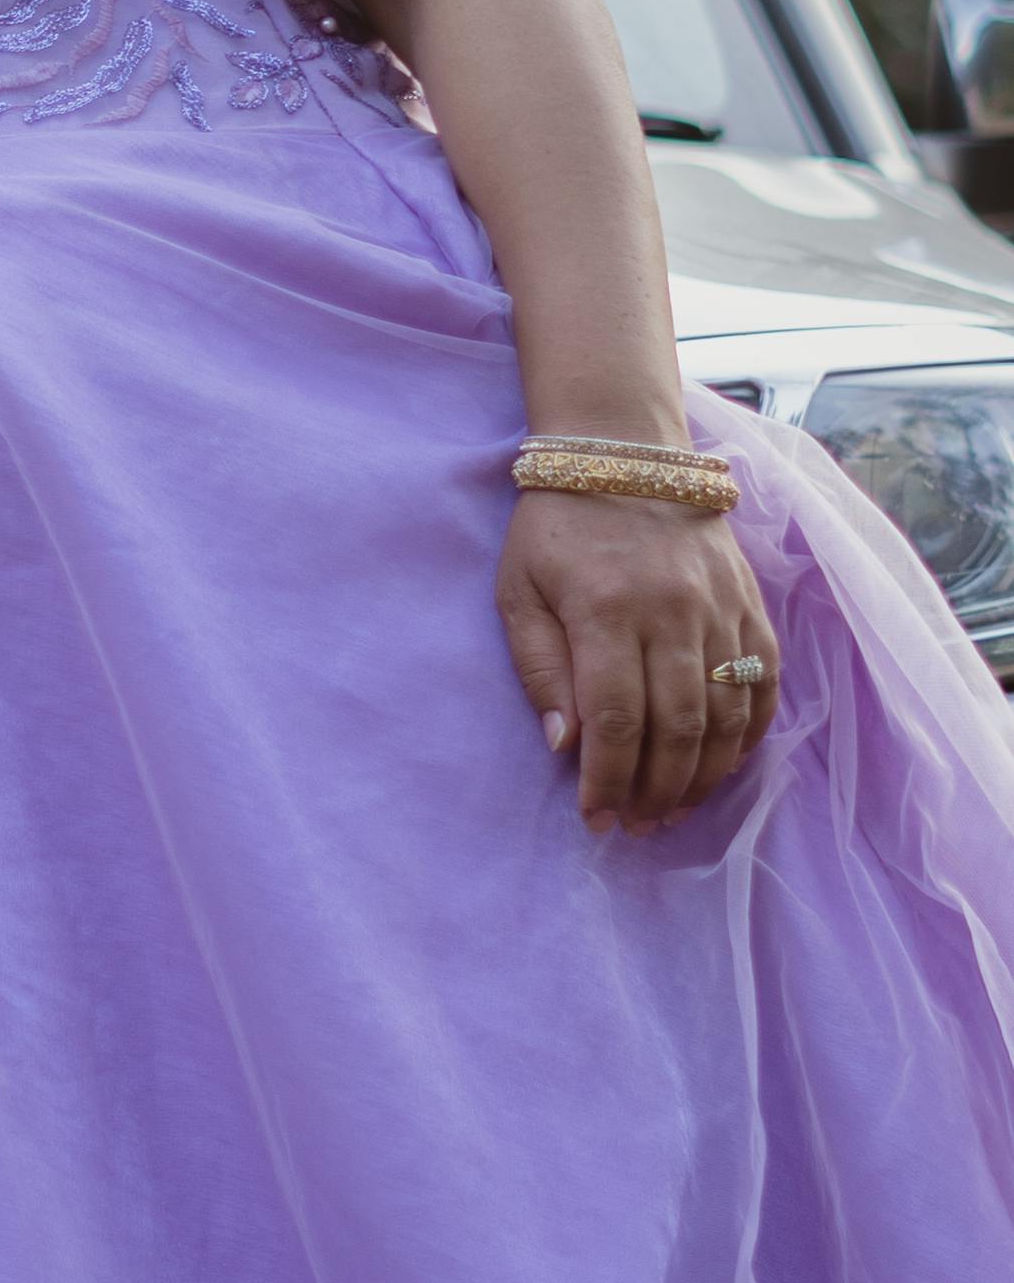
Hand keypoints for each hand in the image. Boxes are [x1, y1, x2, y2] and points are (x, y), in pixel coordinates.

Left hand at [494, 492, 777, 832]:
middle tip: (638, 827)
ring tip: (677, 810)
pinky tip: (725, 765)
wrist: (623, 455)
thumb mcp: (518, 592)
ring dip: (704, 776)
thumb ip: (540, 670)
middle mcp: (672, 612)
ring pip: (728, 714)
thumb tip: (565, 747)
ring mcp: (720, 608)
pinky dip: (750, 733)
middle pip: (678, 728)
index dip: (609, 781)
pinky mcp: (749, 603)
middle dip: (657, 792)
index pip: (616, 720)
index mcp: (606, 611)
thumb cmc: (555, 529)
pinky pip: (764, 681)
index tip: (595, 818)